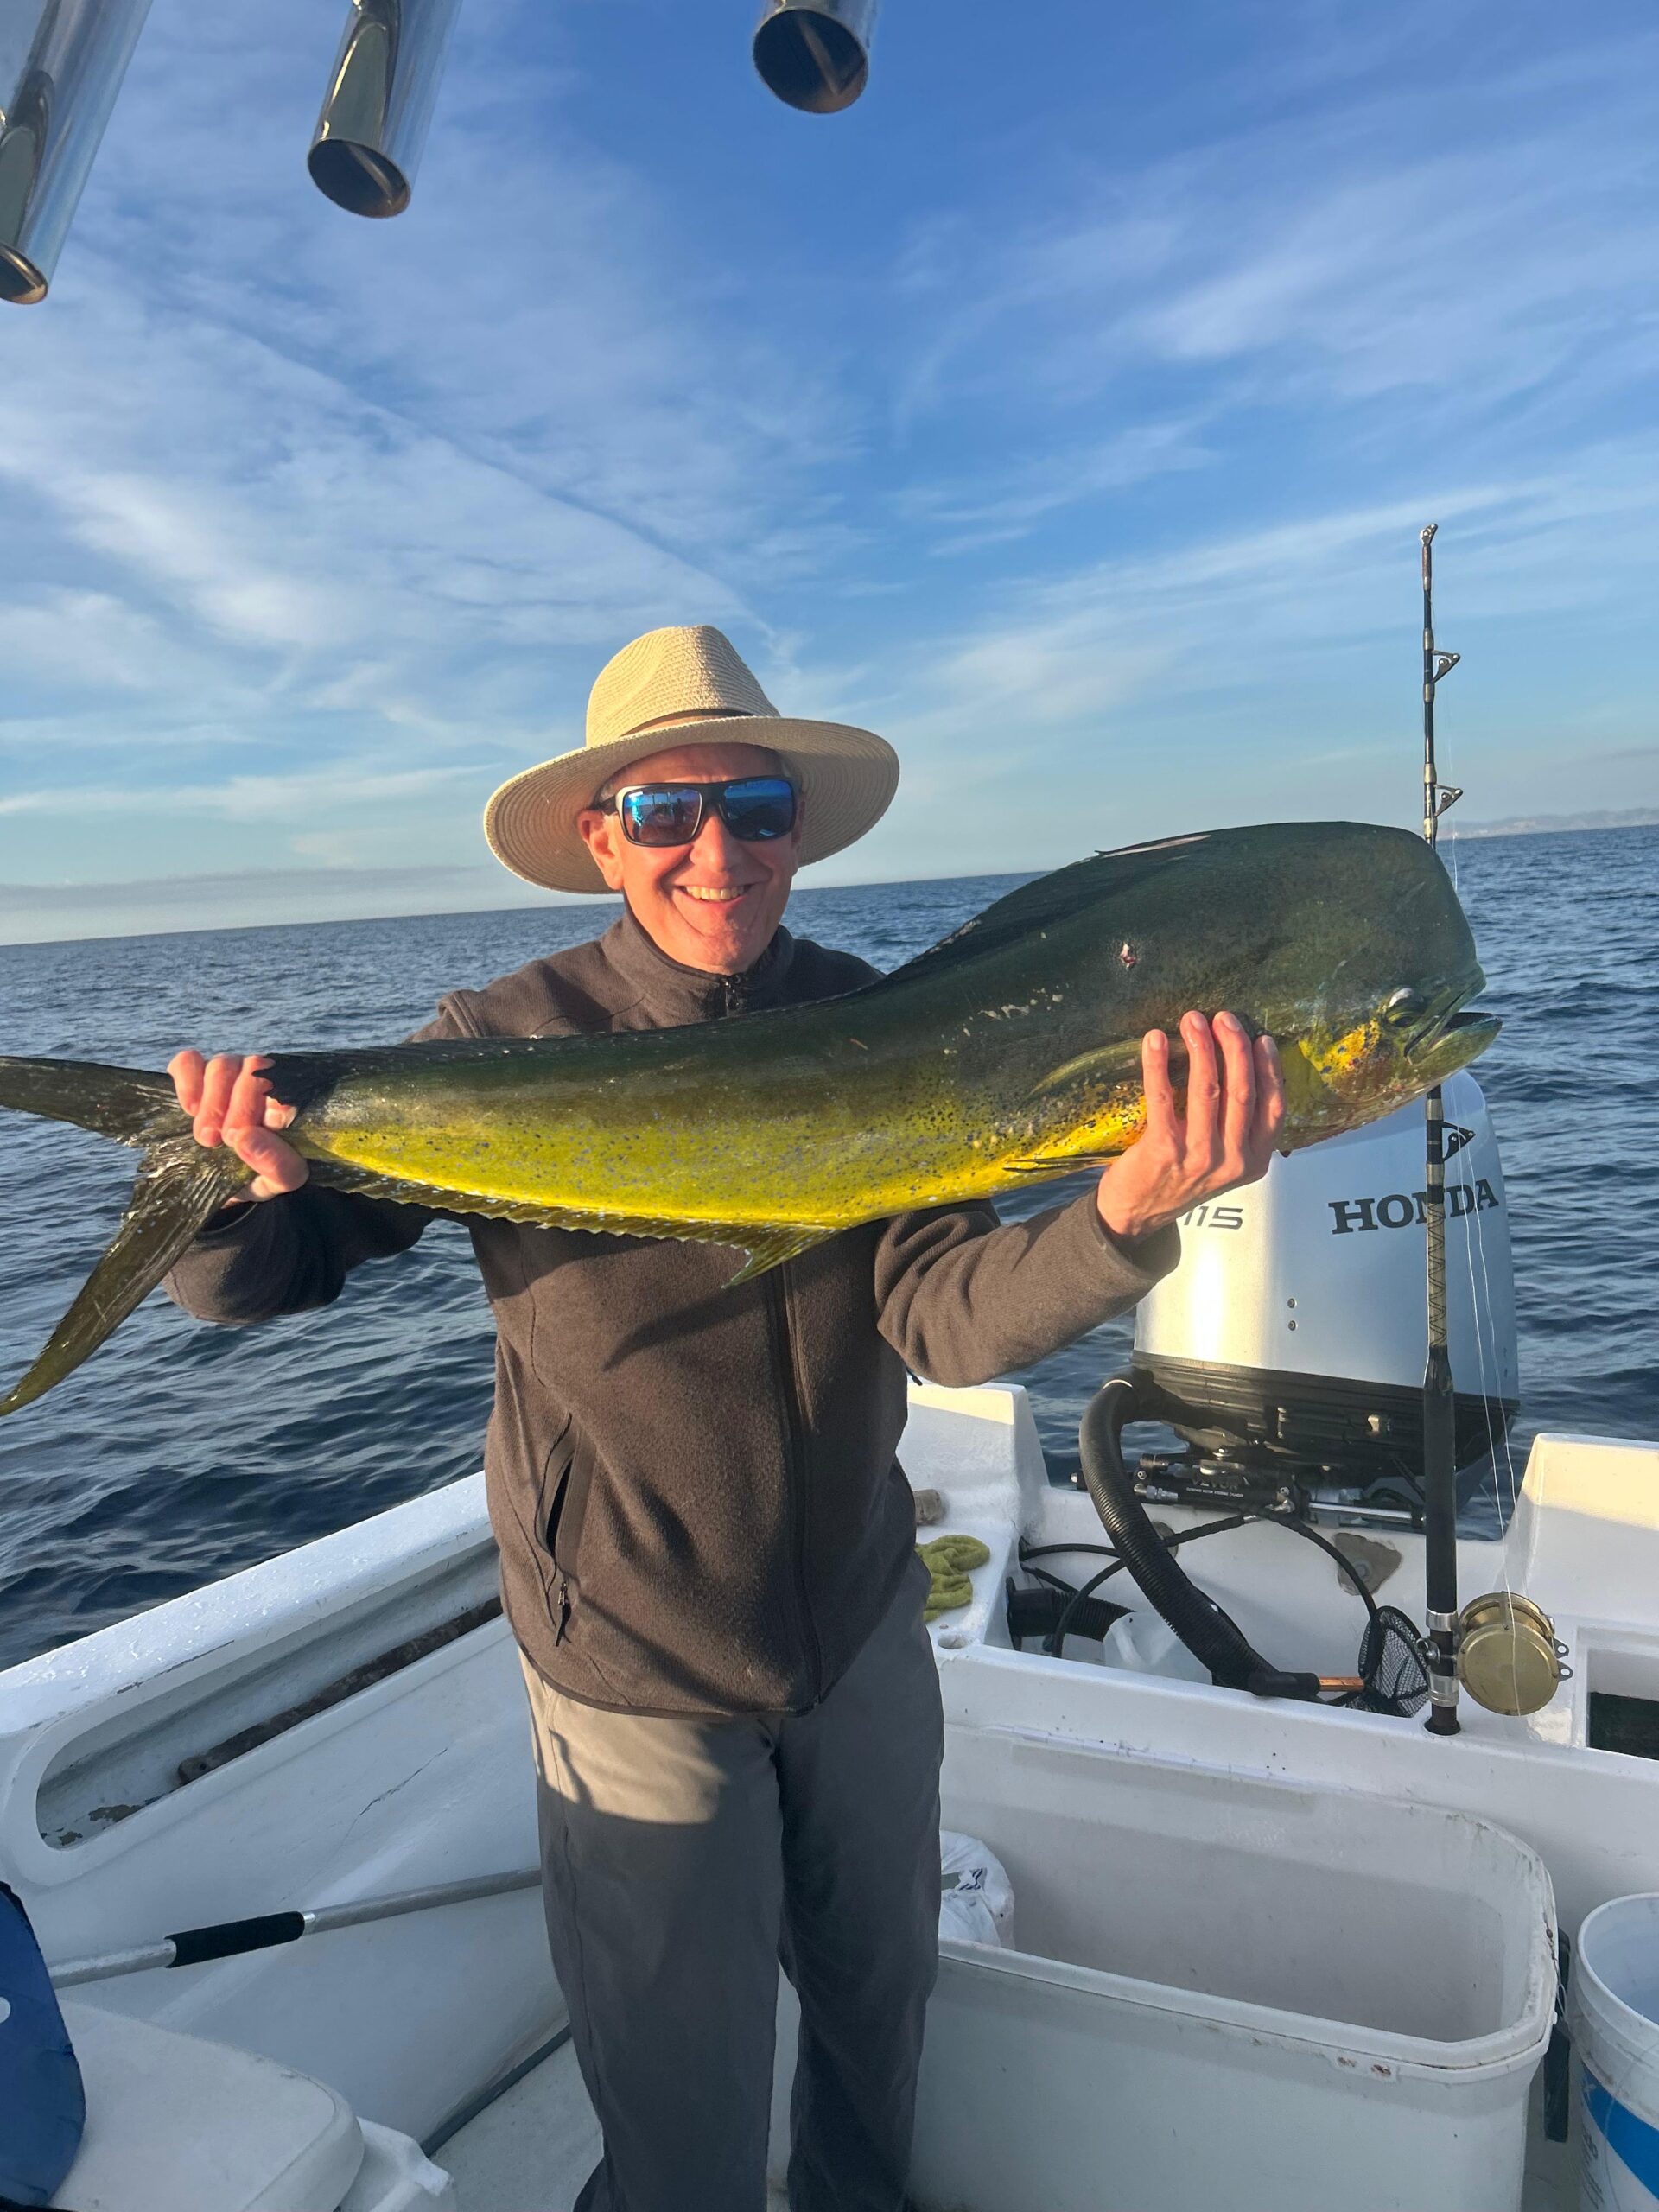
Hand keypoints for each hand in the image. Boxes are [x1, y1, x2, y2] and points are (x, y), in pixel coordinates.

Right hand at [168, 1051, 307, 1202]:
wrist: (223, 1187)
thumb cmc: (259, 1178)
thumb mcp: (278, 1183)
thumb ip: (278, 1165)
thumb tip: (247, 1138)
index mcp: (290, 1103)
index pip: (290, 1085)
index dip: (276, 1103)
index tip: (265, 1127)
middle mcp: (262, 1081)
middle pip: (254, 1070)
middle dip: (241, 1107)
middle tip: (228, 1140)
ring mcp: (229, 1074)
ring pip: (222, 1065)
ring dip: (213, 1102)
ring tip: (207, 1137)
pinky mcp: (195, 1075)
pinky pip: (188, 1062)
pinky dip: (187, 1080)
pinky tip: (189, 1108)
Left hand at [1096, 1011, 1284, 1243]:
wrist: (1138, 1214)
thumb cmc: (1182, 1177)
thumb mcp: (1225, 1161)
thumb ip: (1239, 1127)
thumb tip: (1241, 1063)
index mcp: (1254, 1160)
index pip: (1274, 1108)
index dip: (1270, 1069)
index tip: (1261, 1038)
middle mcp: (1232, 1159)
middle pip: (1242, 1091)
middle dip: (1234, 1047)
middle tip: (1223, 1018)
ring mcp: (1199, 1157)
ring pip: (1208, 1090)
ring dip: (1201, 1048)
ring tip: (1193, 1020)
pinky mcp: (1163, 1150)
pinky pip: (1163, 1097)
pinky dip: (1158, 1064)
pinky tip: (1155, 1040)